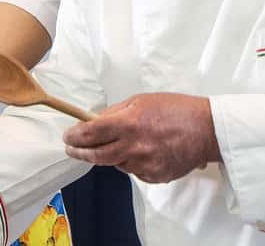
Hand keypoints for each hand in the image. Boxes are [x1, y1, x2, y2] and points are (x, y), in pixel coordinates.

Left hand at [62, 93, 220, 182]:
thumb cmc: (176, 110)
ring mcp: (145, 164)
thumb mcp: (140, 101)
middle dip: (79, 153)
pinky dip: (131, 163)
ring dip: (110, 156)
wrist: (208, 130)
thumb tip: (93, 120)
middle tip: (72, 150)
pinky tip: (141, 152)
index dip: (74, 137)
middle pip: (96, 156)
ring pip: (115, 164)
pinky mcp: (156, 176)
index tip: (68, 137)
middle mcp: (134, 147)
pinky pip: (134, 171)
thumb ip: (114, 112)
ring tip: (119, 144)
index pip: (89, 134)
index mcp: (128, 124)